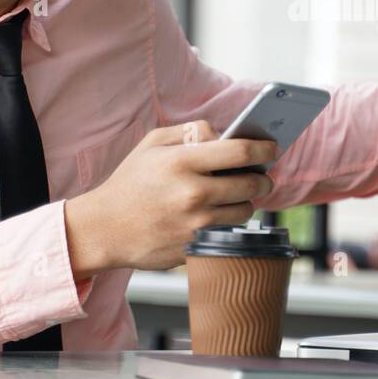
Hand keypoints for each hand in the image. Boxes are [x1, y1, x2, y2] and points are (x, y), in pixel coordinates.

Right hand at [63, 120, 278, 275]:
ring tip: (237, 195)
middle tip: (263, 176)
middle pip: (251, 184)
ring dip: (247, 202)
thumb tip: (225, 135)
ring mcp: (196, 224)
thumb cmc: (130, 183)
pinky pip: (228, 232)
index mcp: (183, 162)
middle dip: (264, 178)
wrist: (103, 229)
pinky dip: (228, 222)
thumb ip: (191, 131)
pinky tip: (218, 213)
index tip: (273, 148)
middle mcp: (193, 193)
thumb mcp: (152, 144)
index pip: (241, 151)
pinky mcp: (196, 247)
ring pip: (245, 211)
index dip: (264, 148)